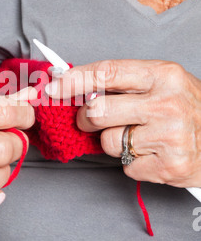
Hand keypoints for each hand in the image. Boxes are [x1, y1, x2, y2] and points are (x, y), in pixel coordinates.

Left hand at [45, 60, 200, 187]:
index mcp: (163, 75)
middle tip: (91, 121)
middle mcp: (167, 103)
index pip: (107, 73)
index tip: (53, 87)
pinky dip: (134, 163)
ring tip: (140, 138)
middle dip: (85, 119)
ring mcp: (170, 136)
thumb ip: (124, 83)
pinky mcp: (170, 166)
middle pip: (97, 112)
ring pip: (109, 142)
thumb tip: (75, 86)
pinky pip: (127, 167)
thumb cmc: (189, 109)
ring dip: (115, 143)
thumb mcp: (163, 84)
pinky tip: (153, 154)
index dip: (74, 80)